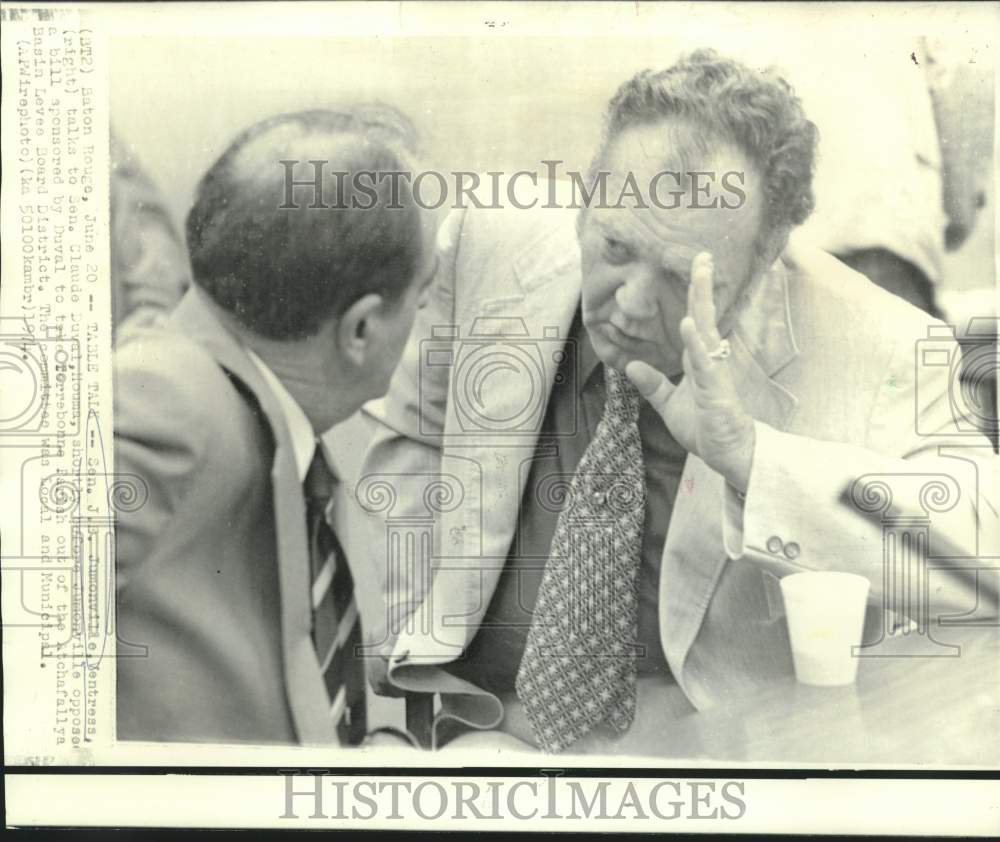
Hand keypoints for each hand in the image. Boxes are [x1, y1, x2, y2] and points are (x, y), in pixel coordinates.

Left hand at [625, 252, 755, 492]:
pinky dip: (696, 343)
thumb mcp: (669, 405)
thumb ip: (652, 385)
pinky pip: (706, 362)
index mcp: (699, 360)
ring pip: (708, 330)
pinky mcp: (716, 390)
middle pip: (705, 315)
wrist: (728, 454)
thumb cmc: (704, 428)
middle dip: (702, 285)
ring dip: (702, 302)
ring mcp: (715, 372)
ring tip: (700, 273)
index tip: (696, 266)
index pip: (697, 320)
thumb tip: (631, 365)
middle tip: (703, 255)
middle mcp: (710, 360)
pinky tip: (689, 324)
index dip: (695, 295)